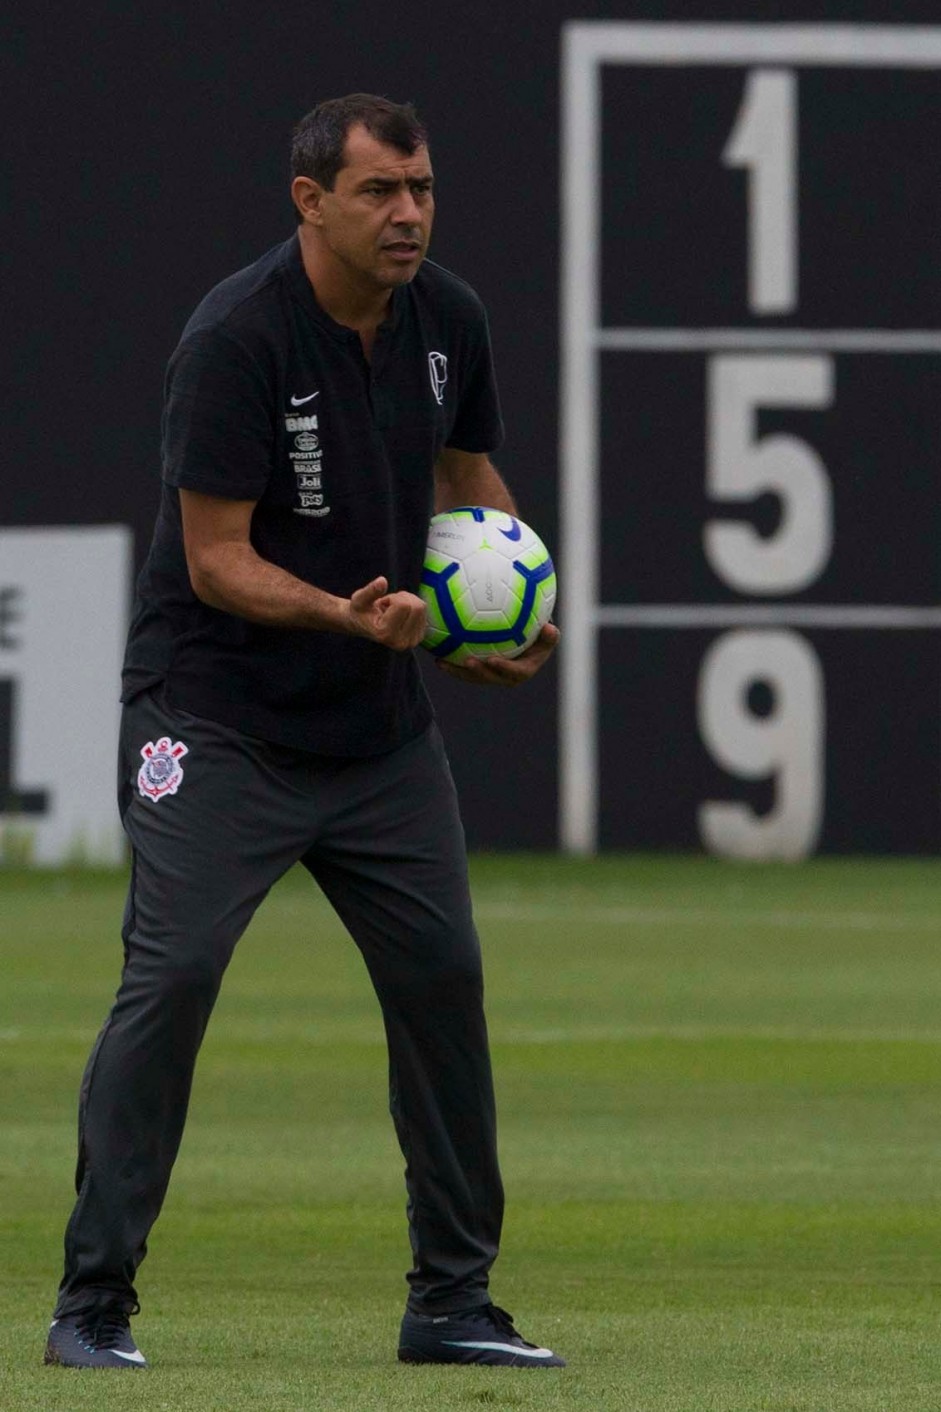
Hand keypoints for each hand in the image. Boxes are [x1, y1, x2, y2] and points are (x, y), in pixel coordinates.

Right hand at [347, 577, 427, 650]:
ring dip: (408, 602)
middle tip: (388, 606)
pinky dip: (413, 607)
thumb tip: (382, 581)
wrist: (362, 625)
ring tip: (393, 610)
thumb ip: (370, 591)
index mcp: (386, 634)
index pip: (403, 605)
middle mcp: (400, 642)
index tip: (382, 604)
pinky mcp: (418, 638)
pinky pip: (424, 612)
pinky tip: (400, 615)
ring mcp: (411, 642)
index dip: (393, 598)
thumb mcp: (359, 599)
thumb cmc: (360, 611)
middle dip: (402, 599)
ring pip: (422, 607)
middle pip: (417, 607)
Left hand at [436, 623, 559, 686]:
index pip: (515, 673)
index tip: (493, 659)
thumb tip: (551, 629)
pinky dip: (451, 662)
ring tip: (442, 662)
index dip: (504, 669)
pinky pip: (464, 668)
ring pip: (473, 676)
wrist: (527, 640)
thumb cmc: (540, 635)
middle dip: (478, 673)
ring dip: (457, 671)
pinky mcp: (479, 670)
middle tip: (467, 661)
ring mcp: (490, 674)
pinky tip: (436, 654)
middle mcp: (505, 676)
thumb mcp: (548, 635)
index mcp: (523, 670)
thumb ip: (550, 635)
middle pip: (490, 678)